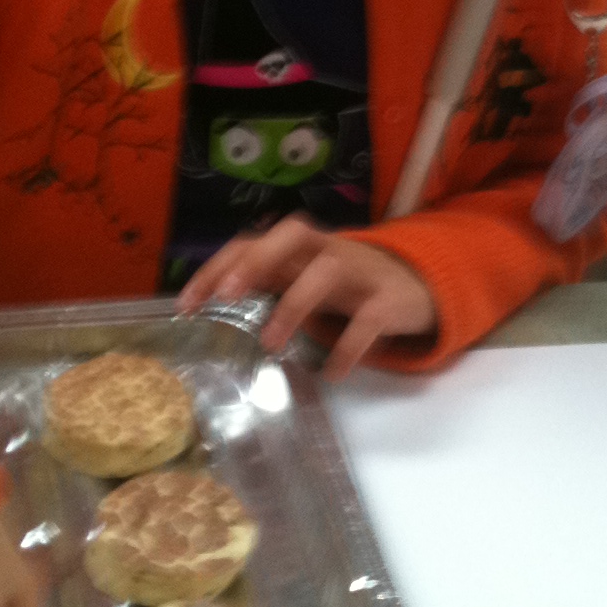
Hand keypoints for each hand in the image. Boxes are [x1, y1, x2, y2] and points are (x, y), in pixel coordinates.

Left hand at [178, 213, 436, 379]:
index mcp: (301, 247)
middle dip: (257, 260)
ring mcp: (361, 271)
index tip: (186, 305)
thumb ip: (268, 284)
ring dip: (295, 304)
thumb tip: (211, 308)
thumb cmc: (348, 286)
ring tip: (270, 343)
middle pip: (292, 235)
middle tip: (227, 295)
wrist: (419, 286)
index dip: (216, 268)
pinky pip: (368, 319)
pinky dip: (348, 346)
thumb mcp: (305, 278)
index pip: (251, 242)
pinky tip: (333, 372)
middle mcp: (328, 249)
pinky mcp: (389, 300)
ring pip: (326, 271)